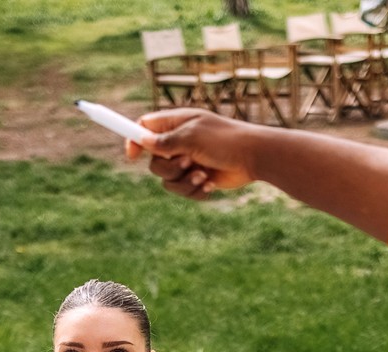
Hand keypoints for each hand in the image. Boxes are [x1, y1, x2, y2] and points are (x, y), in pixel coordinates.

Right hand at [128, 109, 259, 199]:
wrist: (255, 158)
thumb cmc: (225, 141)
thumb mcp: (192, 137)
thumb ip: (166, 141)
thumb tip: (143, 140)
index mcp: (176, 124)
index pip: (145, 127)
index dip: (134, 139)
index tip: (131, 155)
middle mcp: (179, 142)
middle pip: (154, 161)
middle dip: (169, 167)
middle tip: (188, 162)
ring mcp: (188, 162)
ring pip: (168, 180)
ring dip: (184, 182)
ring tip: (203, 176)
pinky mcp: (197, 178)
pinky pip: (183, 191)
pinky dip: (195, 191)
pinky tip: (210, 184)